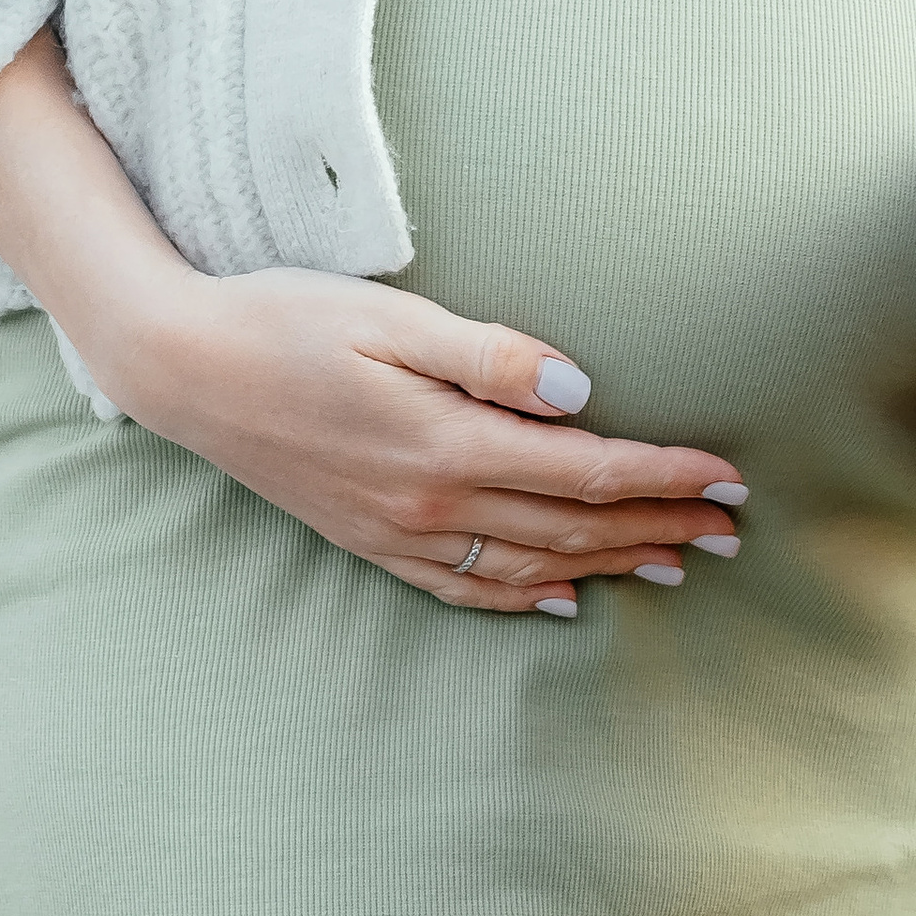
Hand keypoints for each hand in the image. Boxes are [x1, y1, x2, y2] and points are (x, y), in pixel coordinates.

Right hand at [101, 264, 748, 615]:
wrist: (182, 369)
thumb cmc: (286, 320)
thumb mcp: (390, 318)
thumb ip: (490, 356)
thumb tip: (581, 390)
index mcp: (446, 446)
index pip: (585, 470)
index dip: (665, 475)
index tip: (729, 476)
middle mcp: (430, 505)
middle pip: (572, 527)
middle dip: (660, 525)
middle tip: (732, 526)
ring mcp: (397, 532)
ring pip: (530, 564)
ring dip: (610, 565)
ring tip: (677, 562)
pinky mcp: (369, 539)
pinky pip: (466, 585)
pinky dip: (525, 595)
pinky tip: (561, 597)